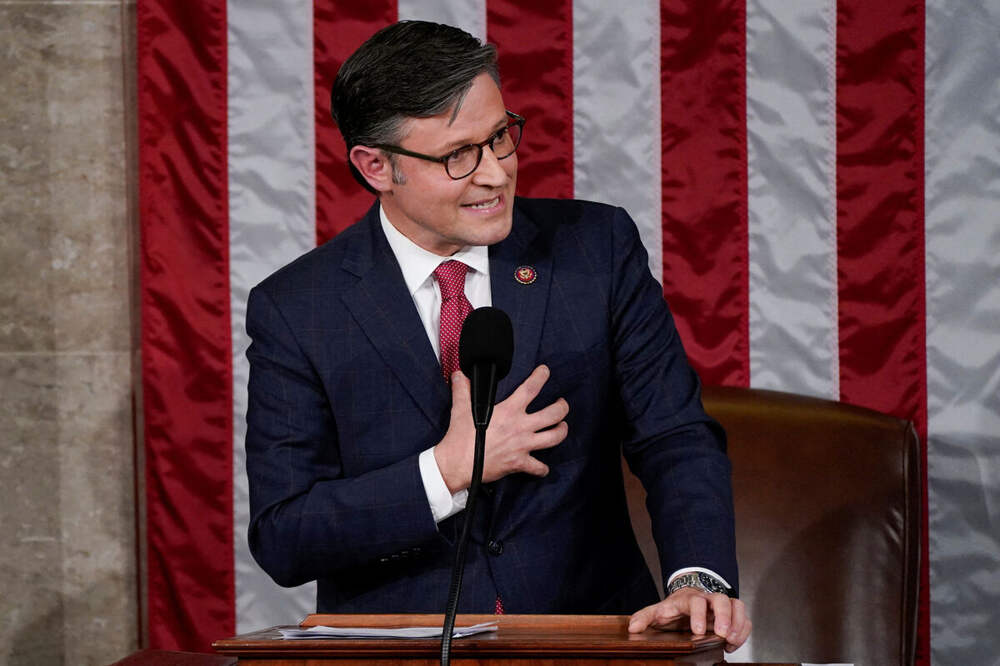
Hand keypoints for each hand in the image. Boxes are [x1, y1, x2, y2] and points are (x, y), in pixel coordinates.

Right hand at [434, 365, 568, 491]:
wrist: (457, 464)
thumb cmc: (460, 438)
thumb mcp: (461, 409)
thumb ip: (462, 390)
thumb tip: (458, 375)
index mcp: (509, 411)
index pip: (531, 388)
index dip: (541, 377)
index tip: (545, 371)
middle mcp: (520, 427)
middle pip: (553, 414)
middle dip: (562, 407)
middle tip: (562, 403)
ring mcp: (523, 446)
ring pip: (554, 438)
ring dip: (562, 431)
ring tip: (562, 427)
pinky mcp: (520, 463)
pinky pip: (538, 468)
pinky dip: (542, 469)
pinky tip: (543, 467)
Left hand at [628, 587, 750, 652]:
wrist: (688, 599)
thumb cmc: (673, 608)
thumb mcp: (657, 612)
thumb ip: (644, 618)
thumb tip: (632, 628)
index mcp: (688, 599)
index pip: (695, 601)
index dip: (698, 614)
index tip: (698, 631)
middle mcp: (708, 599)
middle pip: (721, 599)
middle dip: (725, 616)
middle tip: (723, 634)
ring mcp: (722, 606)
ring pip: (737, 605)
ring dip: (738, 623)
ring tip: (732, 640)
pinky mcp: (732, 615)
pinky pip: (744, 618)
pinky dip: (744, 630)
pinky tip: (734, 644)